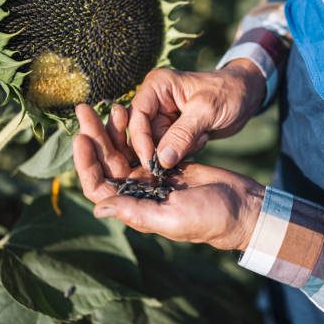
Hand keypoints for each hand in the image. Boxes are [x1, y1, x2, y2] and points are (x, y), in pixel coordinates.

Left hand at [73, 104, 263, 250]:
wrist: (241, 206)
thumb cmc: (209, 218)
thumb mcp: (172, 217)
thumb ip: (136, 211)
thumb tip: (97, 208)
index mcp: (134, 207)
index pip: (98, 185)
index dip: (86, 163)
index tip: (82, 137)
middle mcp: (138, 192)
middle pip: (107, 162)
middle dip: (94, 136)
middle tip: (84, 110)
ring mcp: (151, 177)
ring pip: (123, 150)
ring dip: (113, 129)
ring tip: (110, 105)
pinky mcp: (165, 164)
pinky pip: (142, 144)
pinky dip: (134, 129)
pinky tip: (130, 111)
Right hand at [129, 59, 265, 168]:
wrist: (246, 96)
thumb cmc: (228, 93)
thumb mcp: (207, 111)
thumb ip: (183, 134)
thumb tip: (161, 160)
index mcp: (156, 86)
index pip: (136, 117)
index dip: (140, 141)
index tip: (152, 162)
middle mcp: (154, 101)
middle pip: (143, 134)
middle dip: (163, 148)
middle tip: (189, 147)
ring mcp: (162, 117)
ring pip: (156, 146)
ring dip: (178, 150)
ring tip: (201, 136)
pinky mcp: (172, 131)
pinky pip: (169, 150)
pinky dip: (185, 151)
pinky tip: (202, 138)